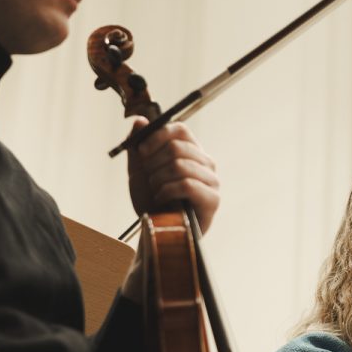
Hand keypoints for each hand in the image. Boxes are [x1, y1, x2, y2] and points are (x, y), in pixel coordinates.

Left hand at [125, 118, 220, 234]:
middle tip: (148, 178)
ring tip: (155, 191)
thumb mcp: (139, 171)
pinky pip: (187, 184)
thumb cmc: (151, 200)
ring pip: (180, 165)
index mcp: (191, 150)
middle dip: (153, 164)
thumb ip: (138, 146)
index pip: (180, 129)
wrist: (156, 231)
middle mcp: (205, 162)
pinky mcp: (212, 199)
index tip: (141, 151)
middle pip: (177, 147)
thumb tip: (139, 120)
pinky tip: (161, 200)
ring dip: (158, 180)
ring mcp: (212, 180)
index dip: (158, 136)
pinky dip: (166, 192)